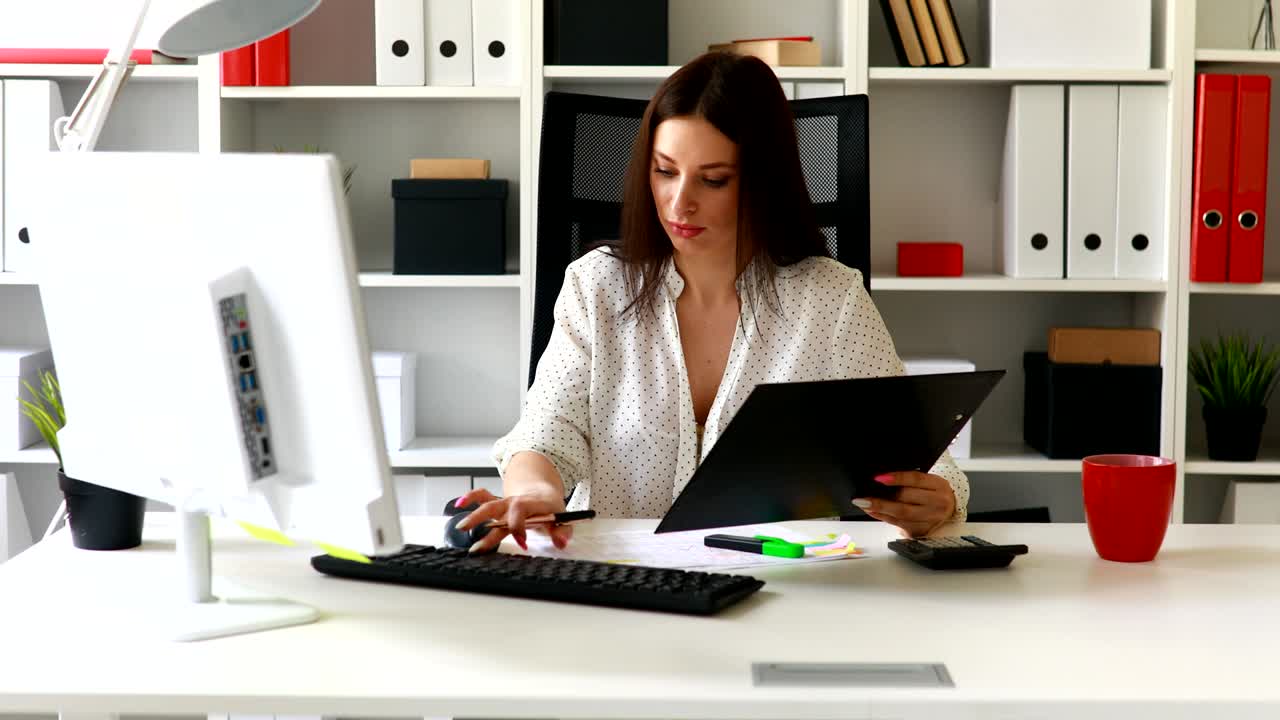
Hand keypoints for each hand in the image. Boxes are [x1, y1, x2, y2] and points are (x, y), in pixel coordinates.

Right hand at [453, 487, 571, 553]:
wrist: (544, 494)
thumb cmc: (551, 509)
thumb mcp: (563, 519)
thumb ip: (562, 532)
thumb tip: (561, 543)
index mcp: (529, 504)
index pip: (519, 512)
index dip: (519, 527)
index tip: (522, 543)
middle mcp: (513, 503)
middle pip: (496, 508)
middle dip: (485, 523)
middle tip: (476, 545)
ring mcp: (504, 504)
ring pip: (486, 506)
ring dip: (473, 515)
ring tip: (461, 527)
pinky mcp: (497, 505)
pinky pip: (482, 496)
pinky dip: (470, 497)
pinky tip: (459, 504)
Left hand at [853, 472, 955, 537]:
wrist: (948, 509)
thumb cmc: (932, 492)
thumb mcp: (928, 481)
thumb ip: (909, 480)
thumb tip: (882, 479)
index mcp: (939, 486)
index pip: (916, 479)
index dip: (896, 478)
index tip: (878, 478)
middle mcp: (938, 504)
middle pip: (906, 500)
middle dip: (882, 499)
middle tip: (863, 497)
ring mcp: (930, 520)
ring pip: (901, 514)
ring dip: (879, 509)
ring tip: (864, 504)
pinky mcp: (922, 531)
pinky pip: (899, 524)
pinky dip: (883, 517)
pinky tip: (872, 512)